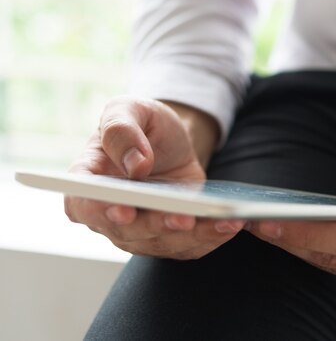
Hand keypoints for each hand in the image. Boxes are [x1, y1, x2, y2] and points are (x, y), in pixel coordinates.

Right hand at [65, 96, 244, 259]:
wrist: (168, 141)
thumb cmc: (140, 125)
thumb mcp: (128, 110)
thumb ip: (121, 130)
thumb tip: (136, 164)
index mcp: (88, 183)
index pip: (84, 205)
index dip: (101, 211)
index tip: (123, 210)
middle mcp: (110, 216)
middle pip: (128, 232)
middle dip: (157, 226)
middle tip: (183, 218)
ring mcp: (140, 231)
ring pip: (162, 244)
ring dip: (193, 236)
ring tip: (222, 221)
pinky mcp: (170, 237)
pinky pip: (189, 246)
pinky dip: (211, 238)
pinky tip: (230, 225)